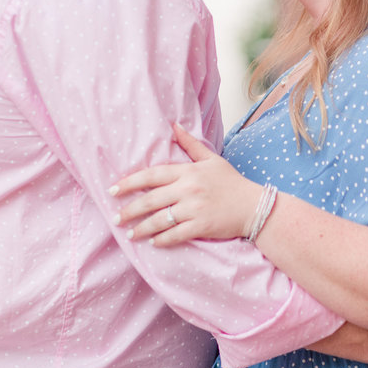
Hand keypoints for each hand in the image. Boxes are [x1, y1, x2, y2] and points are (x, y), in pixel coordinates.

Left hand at [110, 124, 263, 245]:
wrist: (254, 206)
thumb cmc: (232, 182)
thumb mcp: (212, 159)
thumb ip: (190, 144)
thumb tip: (174, 125)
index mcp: (188, 171)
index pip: (152, 175)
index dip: (130, 182)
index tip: (113, 189)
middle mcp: (188, 189)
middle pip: (151, 200)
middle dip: (130, 210)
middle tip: (115, 217)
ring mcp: (194, 209)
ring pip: (160, 220)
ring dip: (142, 228)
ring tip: (130, 233)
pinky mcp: (201, 226)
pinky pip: (175, 235)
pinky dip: (162, 240)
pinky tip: (153, 242)